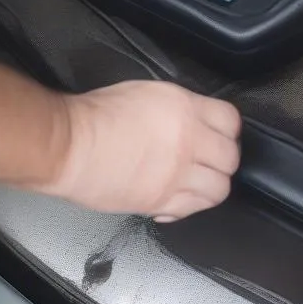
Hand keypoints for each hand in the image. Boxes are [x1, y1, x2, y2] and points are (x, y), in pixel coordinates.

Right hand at [41, 80, 241, 221]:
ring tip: (196, 181)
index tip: (221, 134)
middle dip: (224, 159)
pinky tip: (176, 196)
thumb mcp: (146, 93)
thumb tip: (192, 119)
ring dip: (210, 185)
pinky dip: (189, 206)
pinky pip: (192, 210)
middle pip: (230, 158)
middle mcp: (188, 142)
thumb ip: (177, 108)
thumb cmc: (97, 114)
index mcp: (184, 109)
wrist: (72, 145)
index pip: (230, 121)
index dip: (228, 129)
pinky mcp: (161, 202)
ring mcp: (177, 175)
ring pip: (219, 189)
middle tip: (211, 159)